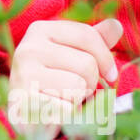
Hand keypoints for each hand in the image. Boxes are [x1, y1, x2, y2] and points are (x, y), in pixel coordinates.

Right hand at [7, 18, 121, 137]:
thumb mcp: (71, 53)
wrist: (24, 113)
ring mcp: (23, 74)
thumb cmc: (52, 79)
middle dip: (90, 82)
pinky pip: (68, 108)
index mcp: (40, 30)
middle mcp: (28, 48)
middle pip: (87, 64)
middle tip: (76, 89)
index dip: (106, 57)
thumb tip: (116, 25)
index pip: (86, 35)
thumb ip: (93, 40)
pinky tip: (55, 111)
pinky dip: (68, 114)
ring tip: (63, 98)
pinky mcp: (25, 102)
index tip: (110, 75)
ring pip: (78, 86)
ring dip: (78, 98)